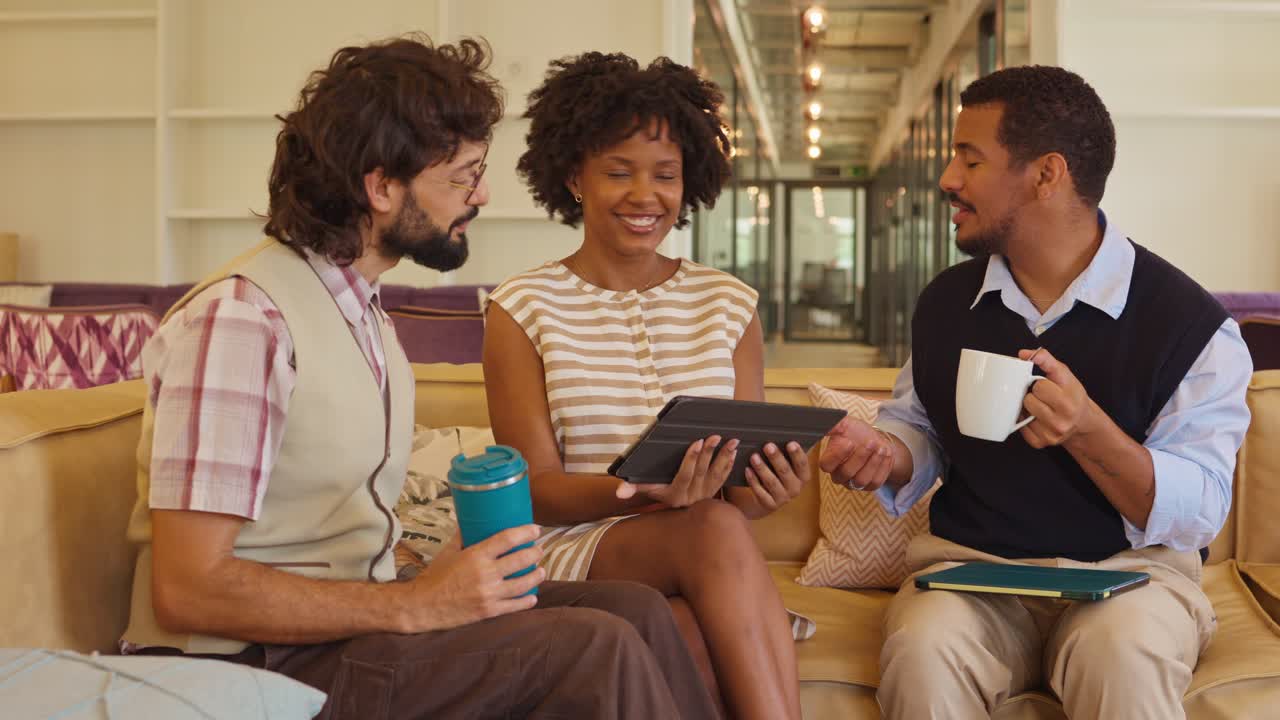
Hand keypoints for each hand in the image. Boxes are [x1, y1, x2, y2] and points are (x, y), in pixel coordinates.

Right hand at [400, 524, 543, 632]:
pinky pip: (515, 606)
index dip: (525, 533)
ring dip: (536, 576)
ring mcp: (489, 594)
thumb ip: (463, 537)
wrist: (422, 606)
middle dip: (535, 553)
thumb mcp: (448, 552)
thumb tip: (471, 522)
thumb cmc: (434, 577)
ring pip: (523, 584)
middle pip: (521, 560)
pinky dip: (526, 601)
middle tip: (539, 550)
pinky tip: (532, 597)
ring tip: (541, 571)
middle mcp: (486, 574)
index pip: (507, 539)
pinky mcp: (489, 611)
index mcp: (476, 555)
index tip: (535, 530)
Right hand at [616, 436, 739, 507]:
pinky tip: (734, 452)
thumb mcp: (647, 489)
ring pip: (716, 475)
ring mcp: (705, 496)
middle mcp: (692, 497)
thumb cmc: (658, 491)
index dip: (692, 459)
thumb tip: (619, 492)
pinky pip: (723, 479)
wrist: (675, 509)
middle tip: (715, 436)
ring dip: (724, 457)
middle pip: (702, 473)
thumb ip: (633, 488)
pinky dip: (729, 465)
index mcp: (675, 495)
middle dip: (710, 453)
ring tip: (732, 441)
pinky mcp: (714, 493)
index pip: (685, 475)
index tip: (697, 442)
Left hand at [743, 441, 810, 511]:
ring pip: (772, 482)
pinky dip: (753, 480)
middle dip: (776, 458)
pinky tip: (747, 470)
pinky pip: (760, 492)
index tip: (791, 443)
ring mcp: (782, 498)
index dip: (797, 454)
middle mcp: (795, 489)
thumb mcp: (783, 465)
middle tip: (768, 446)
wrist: (764, 500)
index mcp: (803, 477)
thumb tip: (781, 435)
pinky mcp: (769, 505)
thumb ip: (785, 453)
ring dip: (762, 468)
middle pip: (786, 472)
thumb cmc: (776, 475)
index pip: (802, 464)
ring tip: (754, 457)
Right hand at [819, 417, 895, 491]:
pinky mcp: (869, 486)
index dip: (837, 455)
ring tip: (881, 448)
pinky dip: (883, 467)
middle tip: (871, 443)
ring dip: (873, 463)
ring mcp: (854, 482)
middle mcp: (839, 475)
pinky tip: (886, 454)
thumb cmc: (856, 432)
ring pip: (861, 481)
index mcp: (829, 461)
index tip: (849, 442)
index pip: (826, 465)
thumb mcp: (845, 424)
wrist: (874, 439)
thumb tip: (825, 422)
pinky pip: (875, 482)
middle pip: (845, 473)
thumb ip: (834, 425)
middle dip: (860, 457)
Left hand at [1017, 348, 1095, 447]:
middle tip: (1044, 398)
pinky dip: (1024, 421)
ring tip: (1040, 407)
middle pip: (1029, 400)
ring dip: (1027, 408)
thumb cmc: (1071, 396)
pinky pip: (1019, 427)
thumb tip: (1023, 354)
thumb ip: (1046, 360)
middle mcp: (1062, 421)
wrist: (1081, 422)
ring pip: (1022, 413)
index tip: (1048, 387)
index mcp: (1069, 401)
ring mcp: (1051, 434)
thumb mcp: (1065, 375)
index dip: (1041, 384)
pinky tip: (1036, 418)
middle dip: (1033, 396)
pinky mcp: (1039, 443)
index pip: (1039, 386)